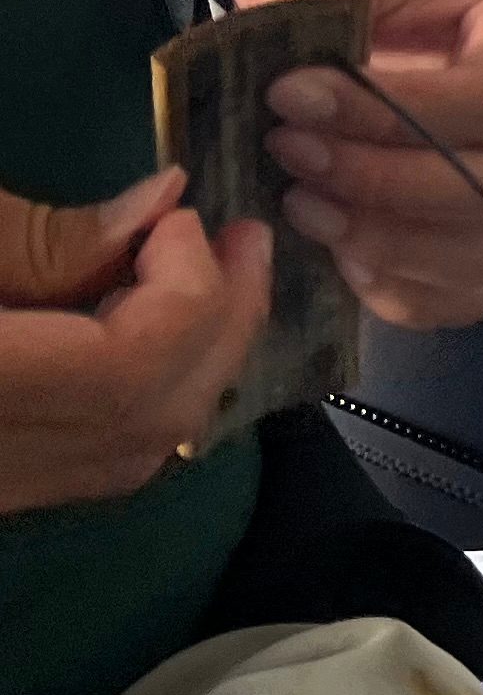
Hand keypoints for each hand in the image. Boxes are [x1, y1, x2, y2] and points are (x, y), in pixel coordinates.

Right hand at [0, 173, 271, 515]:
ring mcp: (0, 490)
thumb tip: (165, 201)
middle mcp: (0, 468)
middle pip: (151, 416)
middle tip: (246, 242)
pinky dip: (145, 395)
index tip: (180, 217)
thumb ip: (44, 236)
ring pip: (134, 452)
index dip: (184, 290)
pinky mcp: (0, 492)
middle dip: (218, 322)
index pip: (129, 369)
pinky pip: (97, 463)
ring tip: (206, 277)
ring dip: (192, 358)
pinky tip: (142, 334)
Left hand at [222, 0, 482, 328]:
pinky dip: (400, 291)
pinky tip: (335, 249)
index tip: (287, 94)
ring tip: (300, 205)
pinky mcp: (475, 233)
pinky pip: (463, 296)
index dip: (392, 116)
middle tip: (285, 149)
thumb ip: (315, 7)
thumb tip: (303, 93)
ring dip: (393, 246)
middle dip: (385, 185)